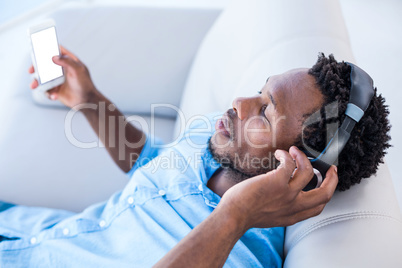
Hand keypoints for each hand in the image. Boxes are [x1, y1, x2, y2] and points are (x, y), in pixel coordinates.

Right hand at [28, 46, 97, 107]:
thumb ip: (67, 62)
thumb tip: (54, 57)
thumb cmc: (86, 85)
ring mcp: (59, 80)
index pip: (57, 51)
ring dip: (37, 82)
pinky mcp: (56, 90)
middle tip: (31, 70)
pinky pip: (47, 90)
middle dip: (37, 67)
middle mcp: (62, 70)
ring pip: (44, 78)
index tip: (38, 48)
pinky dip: (48, 93)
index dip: (48, 48)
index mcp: (69, 62)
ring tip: (34, 86)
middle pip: (46, 65)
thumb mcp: (78, 71)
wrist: (87, 101)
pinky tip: (54, 96)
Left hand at [219, 146, 337, 230]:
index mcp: (292, 215)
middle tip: (330, 167)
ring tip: (295, 151)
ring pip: (308, 172)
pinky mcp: (277, 181)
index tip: (325, 184)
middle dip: (332, 178)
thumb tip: (281, 196)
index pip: (318, 207)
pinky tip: (279, 154)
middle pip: (325, 194)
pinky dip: (287, 155)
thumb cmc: (244, 215)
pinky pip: (290, 163)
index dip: (325, 194)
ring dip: (303, 158)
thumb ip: (280, 209)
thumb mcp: (270, 217)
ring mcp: (287, 193)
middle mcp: (294, 205)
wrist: (233, 216)